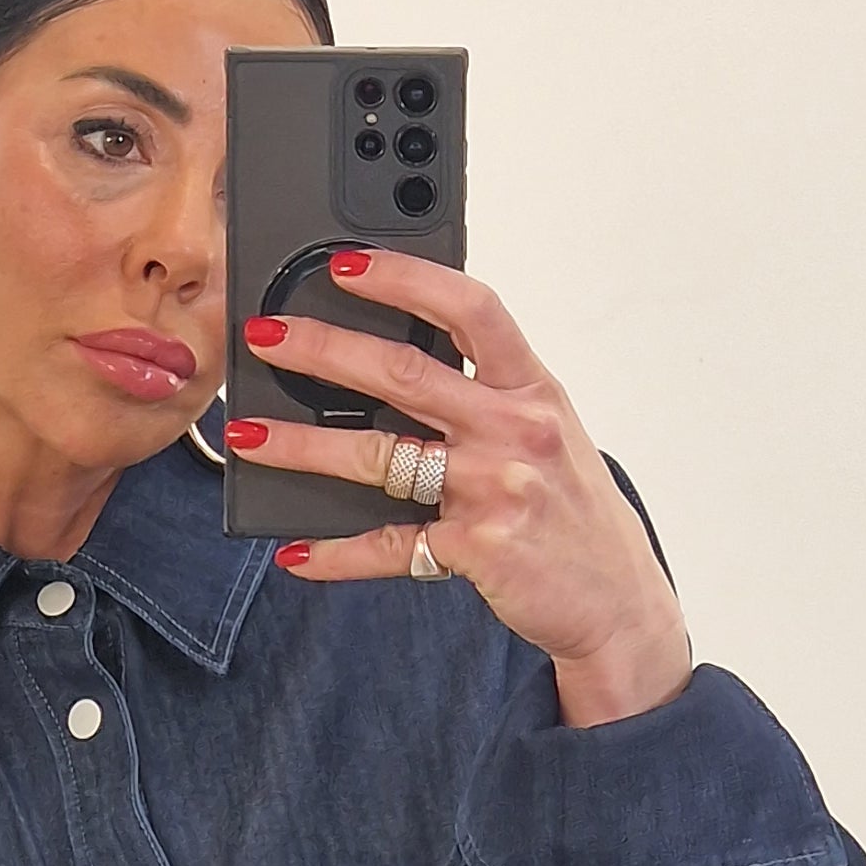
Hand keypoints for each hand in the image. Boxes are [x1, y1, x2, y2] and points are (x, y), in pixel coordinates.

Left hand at [228, 250, 696, 726]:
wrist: (619, 602)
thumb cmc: (571, 511)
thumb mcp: (546, 433)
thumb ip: (486, 395)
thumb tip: (389, 366)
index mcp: (533, 388)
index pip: (470, 308)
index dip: (406, 278)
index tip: (345, 262)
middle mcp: (516, 430)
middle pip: (406, 376)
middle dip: (324, 350)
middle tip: (264, 336)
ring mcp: (495, 491)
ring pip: (381, 458)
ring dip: (303, 447)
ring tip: (246, 437)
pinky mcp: (476, 550)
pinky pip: (389, 548)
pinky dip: (336, 555)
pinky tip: (296, 554)